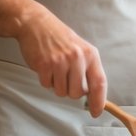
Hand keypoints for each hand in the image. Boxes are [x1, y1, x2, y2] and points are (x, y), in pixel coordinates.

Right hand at [14, 2, 106, 117]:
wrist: (36, 23)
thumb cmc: (59, 38)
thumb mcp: (80, 49)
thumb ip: (87, 69)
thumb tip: (92, 94)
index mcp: (90, 54)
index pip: (99, 83)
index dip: (99, 101)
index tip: (96, 112)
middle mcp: (77, 58)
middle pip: (77, 93)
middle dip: (70, 91)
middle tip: (65, 77)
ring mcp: (60, 61)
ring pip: (61, 91)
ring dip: (56, 85)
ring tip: (55, 68)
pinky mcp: (44, 65)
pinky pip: (47, 85)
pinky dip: (45, 80)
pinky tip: (45, 66)